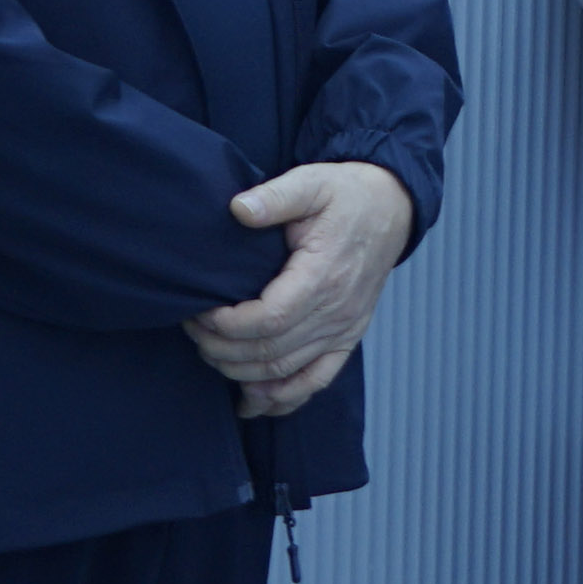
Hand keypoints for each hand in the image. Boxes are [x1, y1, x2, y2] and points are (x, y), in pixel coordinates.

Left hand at [187, 161, 416, 408]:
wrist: (390, 209)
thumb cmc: (346, 196)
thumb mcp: (312, 182)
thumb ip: (276, 196)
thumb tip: (238, 209)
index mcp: (324, 276)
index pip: (269, 320)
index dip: (227, 326)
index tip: (200, 311)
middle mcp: (337, 312)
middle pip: (270, 352)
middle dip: (221, 349)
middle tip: (192, 329)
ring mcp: (344, 330)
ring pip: (284, 372)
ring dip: (240, 372)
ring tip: (210, 352)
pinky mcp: (347, 339)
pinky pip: (315, 381)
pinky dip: (281, 399)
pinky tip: (252, 401)